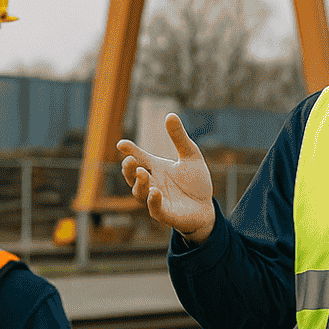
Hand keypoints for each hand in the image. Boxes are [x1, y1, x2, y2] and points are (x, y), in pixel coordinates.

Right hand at [117, 114, 215, 243]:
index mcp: (156, 168)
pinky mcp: (165, 214)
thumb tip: (170, 115)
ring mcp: (157, 200)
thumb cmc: (195, 182)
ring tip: (141, 173)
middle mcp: (152, 183)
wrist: (206, 207)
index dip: (130, 151)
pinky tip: (155, 192)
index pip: (139, 158)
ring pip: (140, 193)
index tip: (121, 144)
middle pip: (133, 177)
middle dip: (128, 170)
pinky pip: (155, 209)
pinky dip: (153, 201)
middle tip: (130, 161)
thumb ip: (179, 138)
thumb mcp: (190, 155)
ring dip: (139, 184)